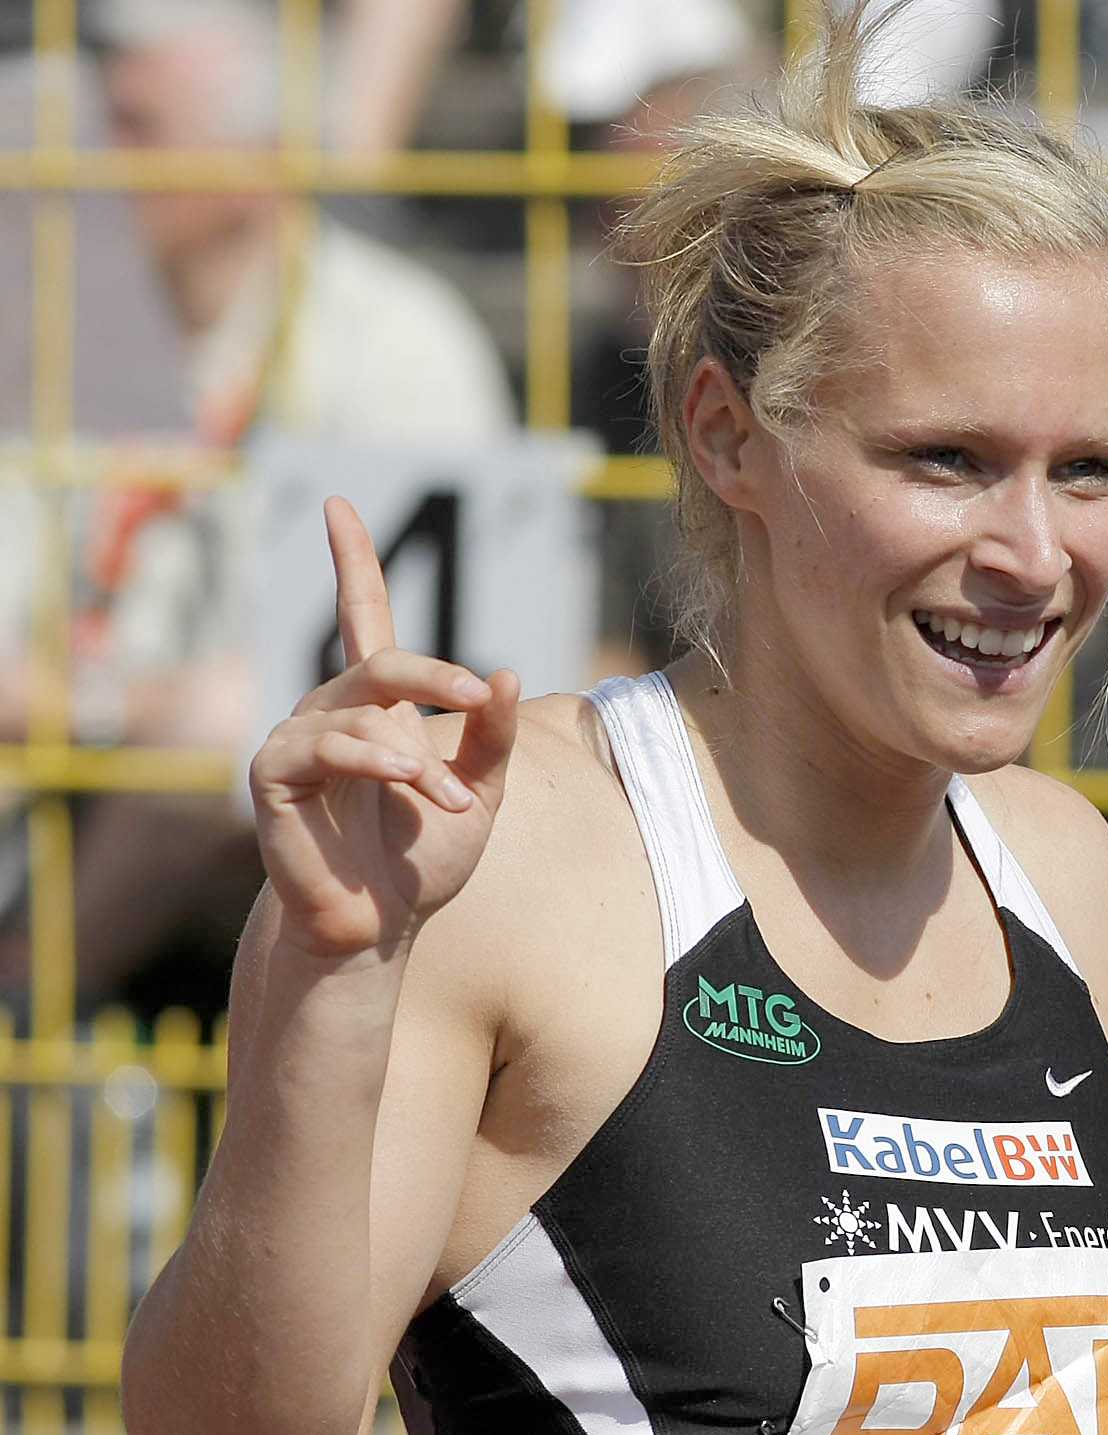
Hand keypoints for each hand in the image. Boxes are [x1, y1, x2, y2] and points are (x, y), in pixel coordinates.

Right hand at [248, 497, 520, 958]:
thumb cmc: (423, 860)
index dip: (351, 562)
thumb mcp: (482, 793)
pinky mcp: (275, 779)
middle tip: (474, 696)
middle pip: (380, 659)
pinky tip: (404, 779)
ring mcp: (299, 743)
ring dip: (416, 756)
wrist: (381, 928)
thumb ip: (493, 735)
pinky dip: (369, 758)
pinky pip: (318, 746)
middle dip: (433, 676)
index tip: (339, 505)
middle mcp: (334, 713)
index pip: (360, 617)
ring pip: (361, 712)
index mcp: (380, 707)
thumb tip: (504, 671)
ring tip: (450, 800)